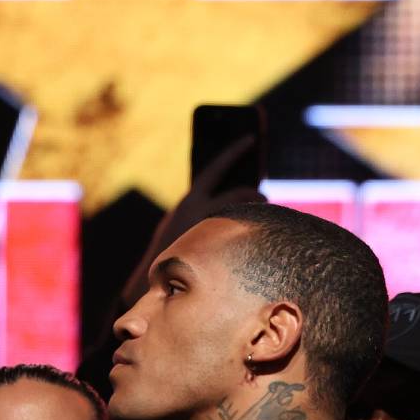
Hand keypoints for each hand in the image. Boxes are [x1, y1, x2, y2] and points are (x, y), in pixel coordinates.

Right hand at [117, 134, 267, 308]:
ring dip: (255, 212)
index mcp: (190, 201)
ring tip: (259, 215)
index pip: (216, 168)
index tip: (250, 139)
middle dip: (255, 192)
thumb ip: (200, 204)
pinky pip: (242, 233)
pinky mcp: (222, 249)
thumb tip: (229, 193)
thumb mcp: (180, 219)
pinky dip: (248, 229)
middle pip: (241, 193)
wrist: (157, 280)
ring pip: (246, 214)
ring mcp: (214, 232)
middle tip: (262, 193)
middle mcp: (203, 215)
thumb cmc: (169, 247)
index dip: (235, 151)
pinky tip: (254, 232)